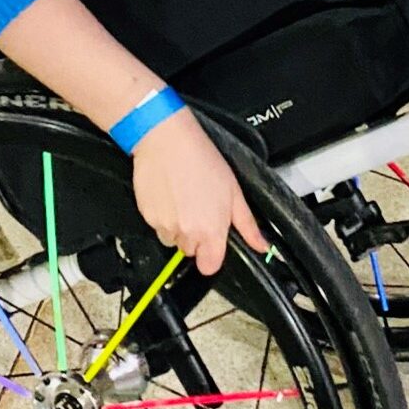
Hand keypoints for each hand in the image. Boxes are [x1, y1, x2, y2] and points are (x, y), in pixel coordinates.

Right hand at [130, 109, 268, 274]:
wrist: (167, 141)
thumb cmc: (202, 161)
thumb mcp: (234, 192)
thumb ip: (247, 225)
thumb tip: (261, 246)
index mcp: (211, 231)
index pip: (209, 267)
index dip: (211, 255)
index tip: (212, 241)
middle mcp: (186, 234)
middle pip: (190, 251)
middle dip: (195, 235)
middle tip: (198, 207)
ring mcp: (164, 226)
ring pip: (172, 239)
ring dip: (177, 226)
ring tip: (182, 197)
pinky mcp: (147, 216)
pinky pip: (156, 225)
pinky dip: (162, 215)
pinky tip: (169, 193)